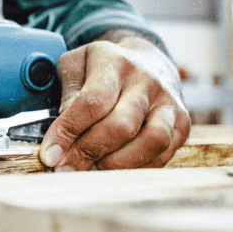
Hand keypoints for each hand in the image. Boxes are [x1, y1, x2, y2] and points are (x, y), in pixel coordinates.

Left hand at [39, 32, 189, 170]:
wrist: (147, 61)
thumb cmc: (102, 67)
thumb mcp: (75, 65)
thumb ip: (66, 92)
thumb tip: (61, 126)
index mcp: (114, 62)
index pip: (92, 101)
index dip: (69, 130)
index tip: (49, 154)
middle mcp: (146, 80)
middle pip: (121, 125)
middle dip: (88, 152)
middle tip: (65, 168)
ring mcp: (169, 102)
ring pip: (151, 141)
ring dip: (117, 164)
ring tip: (90, 171)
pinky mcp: (182, 122)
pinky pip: (164, 153)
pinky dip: (137, 168)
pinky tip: (113, 170)